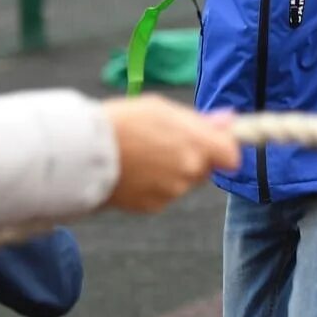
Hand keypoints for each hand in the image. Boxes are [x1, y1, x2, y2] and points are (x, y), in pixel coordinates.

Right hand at [102, 96, 241, 212]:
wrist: (83, 153)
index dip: (224, 149)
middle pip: (205, 169)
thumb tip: (228, 121)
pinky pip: (162, 195)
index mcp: (196, 145)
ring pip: (182, 182)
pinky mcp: (151, 207)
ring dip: (171, 172)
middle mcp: (189, 173)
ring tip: (142, 155)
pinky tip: (134, 171)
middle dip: (193, 157)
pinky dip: (153, 186)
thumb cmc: (123, 122)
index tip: (213, 142)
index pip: (232, 157)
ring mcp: (171, 192)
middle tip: (165, 142)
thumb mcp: (162, 109)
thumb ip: (199, 120)